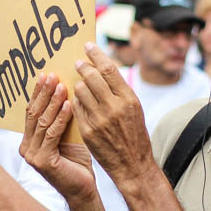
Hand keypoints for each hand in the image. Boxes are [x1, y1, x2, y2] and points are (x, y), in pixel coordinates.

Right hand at [20, 73, 95, 204]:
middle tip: (52, 75)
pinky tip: (69, 105)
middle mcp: (26, 148)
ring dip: (53, 102)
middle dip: (44, 93)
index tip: (46, 74)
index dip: (38, 92)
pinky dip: (60, 118)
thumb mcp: (66, 134)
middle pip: (34, 114)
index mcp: (28, 140)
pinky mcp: (43, 162)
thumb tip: (63, 88)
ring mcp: (32, 156)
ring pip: (42, 122)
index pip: (31, 111)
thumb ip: (59, 118)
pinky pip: (52, 134)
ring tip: (62, 86)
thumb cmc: (77, 161)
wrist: (83, 189)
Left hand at [73, 43, 154, 185]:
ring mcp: (99, 119)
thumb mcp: (134, 108)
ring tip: (80, 83)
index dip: (96, 54)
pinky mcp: (88, 131)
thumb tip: (102, 67)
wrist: (133, 164)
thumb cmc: (134, 133)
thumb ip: (119, 89)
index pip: (109, 68)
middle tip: (78, 62)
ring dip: (78, 83)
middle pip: (92, 76)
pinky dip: (76, 100)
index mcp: (128, 98)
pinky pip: (76, 107)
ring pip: (80, 90)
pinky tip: (78, 100)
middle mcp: (114, 107)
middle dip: (82, 66)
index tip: (88, 46)